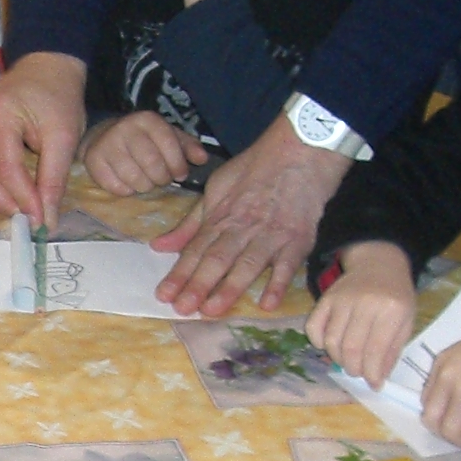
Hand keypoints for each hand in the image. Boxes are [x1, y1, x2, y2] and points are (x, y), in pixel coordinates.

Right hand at [0, 51, 87, 227]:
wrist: (46, 67)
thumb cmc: (58, 97)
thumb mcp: (65, 137)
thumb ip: (54, 179)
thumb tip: (46, 220)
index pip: (6, 168)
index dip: (22, 199)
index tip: (40, 221)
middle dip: (2, 202)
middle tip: (26, 220)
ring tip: (19, 208)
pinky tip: (7, 191)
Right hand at [79, 111, 205, 195]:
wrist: (104, 136)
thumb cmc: (143, 139)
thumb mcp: (167, 136)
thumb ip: (187, 146)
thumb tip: (202, 159)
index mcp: (147, 120)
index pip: (169, 145)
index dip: (178, 165)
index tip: (179, 174)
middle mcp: (125, 128)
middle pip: (152, 165)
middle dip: (161, 179)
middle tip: (161, 180)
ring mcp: (107, 144)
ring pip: (135, 179)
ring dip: (145, 186)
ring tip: (145, 181)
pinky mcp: (93, 161)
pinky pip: (116, 187)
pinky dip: (126, 190)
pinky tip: (129, 183)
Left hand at [150, 121, 349, 317]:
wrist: (300, 150)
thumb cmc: (256, 168)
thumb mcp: (216, 188)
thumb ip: (191, 222)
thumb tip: (160, 246)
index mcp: (221, 217)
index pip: (196, 249)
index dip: (180, 273)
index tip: (164, 295)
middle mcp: (243, 228)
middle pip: (217, 259)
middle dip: (198, 285)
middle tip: (182, 308)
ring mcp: (271, 234)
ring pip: (247, 264)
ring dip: (229, 288)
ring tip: (212, 310)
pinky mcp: (298, 239)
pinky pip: (287, 264)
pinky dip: (278, 283)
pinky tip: (267, 303)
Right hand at [304, 240, 415, 384]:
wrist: (379, 264)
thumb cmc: (396, 296)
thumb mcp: (405, 322)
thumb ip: (392, 351)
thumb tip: (376, 379)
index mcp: (391, 310)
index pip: (376, 350)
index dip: (372, 373)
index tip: (373, 384)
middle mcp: (365, 303)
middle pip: (350, 349)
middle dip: (353, 369)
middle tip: (358, 372)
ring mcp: (342, 299)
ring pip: (331, 341)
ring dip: (337, 359)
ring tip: (347, 360)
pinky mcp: (326, 298)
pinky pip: (314, 327)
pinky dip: (318, 342)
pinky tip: (329, 345)